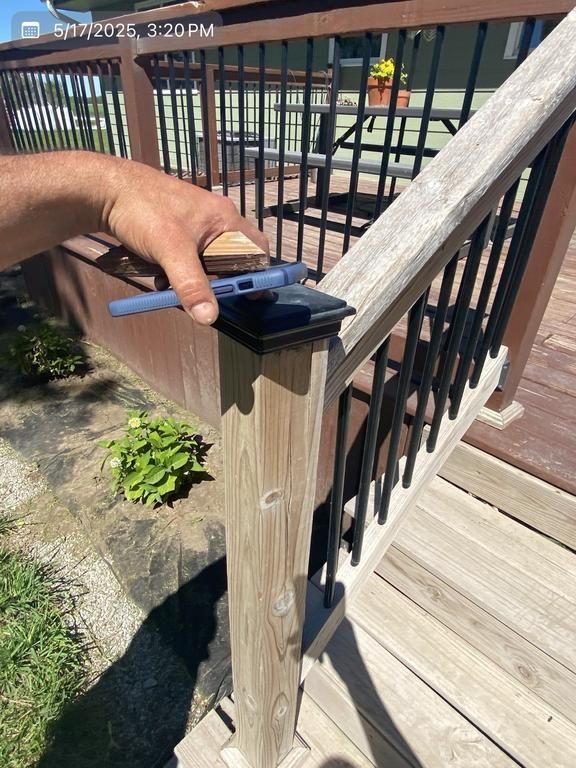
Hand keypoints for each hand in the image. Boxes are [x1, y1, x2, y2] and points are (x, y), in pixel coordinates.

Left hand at [100, 157, 268, 324]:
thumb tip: (209, 317)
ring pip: (209, 260)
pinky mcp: (179, 230)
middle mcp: (216, 219)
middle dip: (219, 280)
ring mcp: (197, 224)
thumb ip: (192, 286)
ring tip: (175, 283)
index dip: (256, 276)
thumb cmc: (143, 210)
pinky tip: (163, 274)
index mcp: (225, 218)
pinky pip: (191, 256)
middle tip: (207, 296)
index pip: (257, 251)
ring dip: (196, 277)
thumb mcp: (171, 252)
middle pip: (233, 259)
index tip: (249, 298)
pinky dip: (181, 269)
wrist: (105, 190)